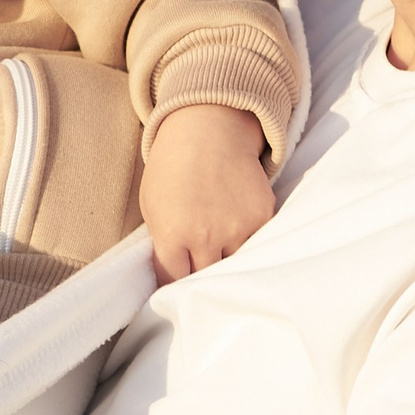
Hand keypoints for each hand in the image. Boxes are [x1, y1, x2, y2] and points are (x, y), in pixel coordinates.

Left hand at [139, 104, 275, 279]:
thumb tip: (170, 279)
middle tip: (196, 267)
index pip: (174, 281)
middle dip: (199, 276)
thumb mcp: (152, 207)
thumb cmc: (172, 167)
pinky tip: (235, 227)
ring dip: (226, 261)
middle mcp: (207, 235)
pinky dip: (246, 243)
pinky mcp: (262, 216)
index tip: (174, 284)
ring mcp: (238, 226)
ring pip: (234, 266)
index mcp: (173, 233)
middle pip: (206, 279)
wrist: (208, 129)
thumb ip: (162, 246)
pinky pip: (255, 245)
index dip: (173, 285)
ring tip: (217, 246)